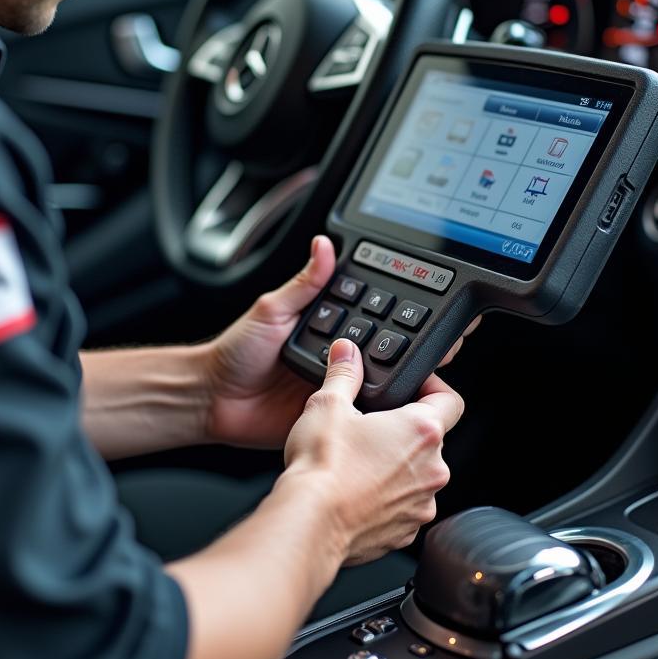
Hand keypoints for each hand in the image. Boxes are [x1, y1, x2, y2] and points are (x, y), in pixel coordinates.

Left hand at [202, 236, 479, 449]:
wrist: (214, 399)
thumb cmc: (235, 352)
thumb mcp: (270, 309)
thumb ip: (302, 283)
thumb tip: (324, 245)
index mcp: (325, 323)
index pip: (371, 310)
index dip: (399, 307)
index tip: (431, 300)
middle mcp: (337, 353)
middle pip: (387, 345)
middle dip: (415, 341)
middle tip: (443, 337)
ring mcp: (337, 384)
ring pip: (383, 378)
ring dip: (403, 373)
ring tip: (431, 367)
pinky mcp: (333, 413)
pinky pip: (364, 411)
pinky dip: (382, 406)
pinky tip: (399, 401)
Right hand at [283, 338, 464, 564]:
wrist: (309, 523)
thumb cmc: (323, 467)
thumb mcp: (328, 404)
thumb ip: (344, 373)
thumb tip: (347, 352)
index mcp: (421, 431)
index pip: (451, 400)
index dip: (434, 388)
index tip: (415, 387)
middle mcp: (432, 469)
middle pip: (429, 440)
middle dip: (402, 431)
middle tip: (370, 427)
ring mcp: (421, 503)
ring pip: (416, 475)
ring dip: (396, 467)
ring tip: (359, 462)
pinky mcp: (406, 531)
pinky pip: (404, 507)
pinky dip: (387, 499)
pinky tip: (357, 491)